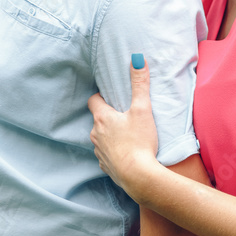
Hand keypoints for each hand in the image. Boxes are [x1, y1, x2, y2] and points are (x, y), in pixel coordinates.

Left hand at [88, 55, 160, 198]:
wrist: (138, 176)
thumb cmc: (139, 141)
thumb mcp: (142, 109)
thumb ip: (140, 84)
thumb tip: (136, 59)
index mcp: (102, 118)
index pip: (93, 100)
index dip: (101, 97)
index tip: (112, 97)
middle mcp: (95, 134)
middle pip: (98, 119)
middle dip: (109, 116)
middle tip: (125, 115)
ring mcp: (99, 152)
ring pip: (101, 138)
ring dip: (111, 135)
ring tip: (128, 135)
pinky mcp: (105, 166)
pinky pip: (107, 155)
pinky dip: (114, 152)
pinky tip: (127, 153)